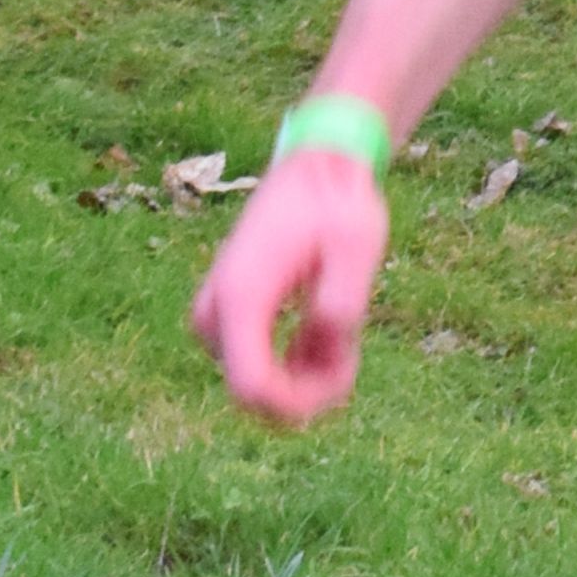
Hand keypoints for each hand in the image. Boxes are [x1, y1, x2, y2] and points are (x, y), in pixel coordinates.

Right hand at [190, 143, 389, 424]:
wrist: (314, 172)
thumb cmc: (338, 205)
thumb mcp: (358, 242)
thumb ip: (347, 293)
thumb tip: (332, 338)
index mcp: (243, 295)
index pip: (251, 388)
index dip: (298, 404)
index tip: (342, 376)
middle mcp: (218, 313)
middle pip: (254, 396)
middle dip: (310, 387)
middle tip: (351, 344)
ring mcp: (218, 319)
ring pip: (258, 385)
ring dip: (308, 374)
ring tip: (344, 329)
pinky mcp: (228, 321)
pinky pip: (258, 369)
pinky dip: (298, 365)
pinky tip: (326, 331)